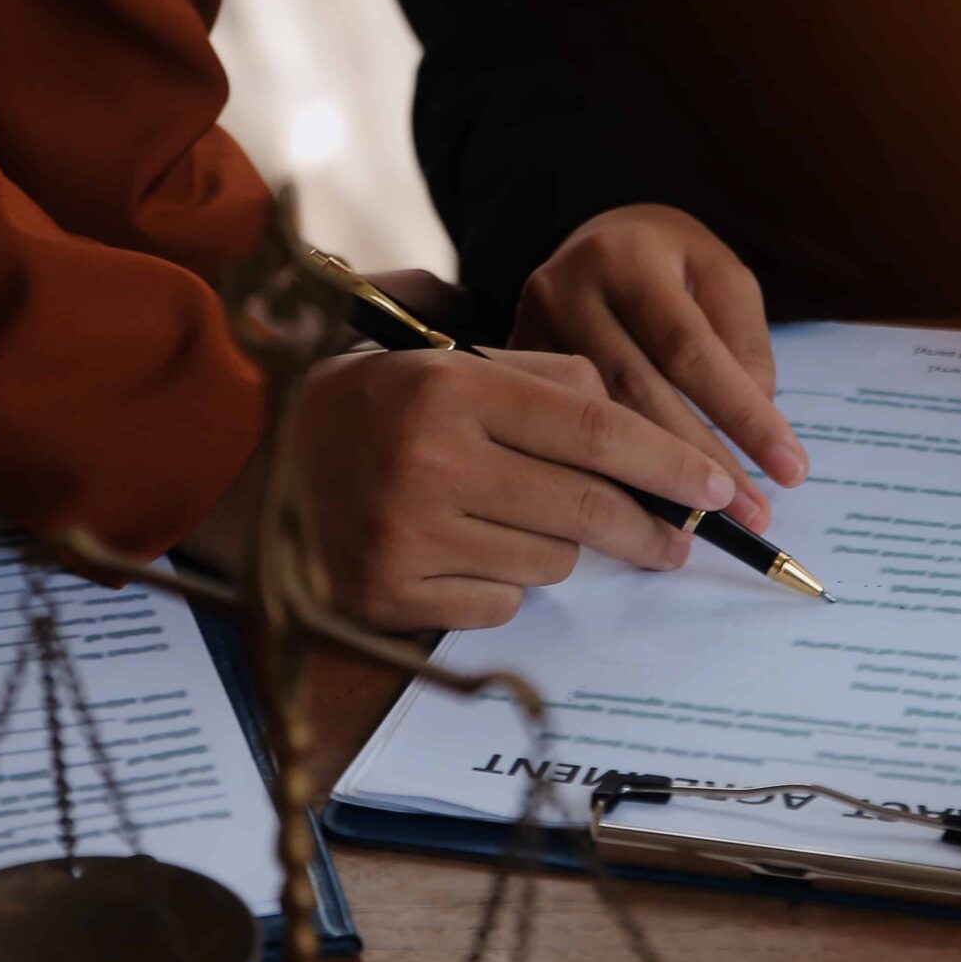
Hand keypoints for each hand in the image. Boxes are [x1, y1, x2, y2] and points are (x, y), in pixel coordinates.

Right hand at [185, 347, 737, 630]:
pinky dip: (498, 583)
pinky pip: (497, 602)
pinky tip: (458, 551)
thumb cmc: (368, 404)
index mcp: (451, 387)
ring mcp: (407, 534)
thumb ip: (540, 375)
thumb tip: (628, 417)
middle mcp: (431, 460)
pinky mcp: (389, 594)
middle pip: (585, 508)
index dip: (670, 461)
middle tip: (681, 541)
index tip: (718, 487)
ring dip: (554, 547)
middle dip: (650, 529)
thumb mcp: (444, 359)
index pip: (595, 427)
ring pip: (548, 561)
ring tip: (508, 517)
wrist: (242, 459)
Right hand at [513, 204, 804, 529]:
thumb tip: (751, 430)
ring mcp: (524, 334)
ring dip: (652, 487)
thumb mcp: (722, 279)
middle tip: (752, 518)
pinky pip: (554, 437)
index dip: (741, 414)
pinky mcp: (498, 370)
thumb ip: (744, 346)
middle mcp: (565, 291)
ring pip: (590, 426)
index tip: (791, 470)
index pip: (689, 348)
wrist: (594, 242)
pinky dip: (602, 481)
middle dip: (700, 465)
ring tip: (704, 529)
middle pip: (637, 394)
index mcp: (626, 258)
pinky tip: (639, 519)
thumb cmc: (672, 267)